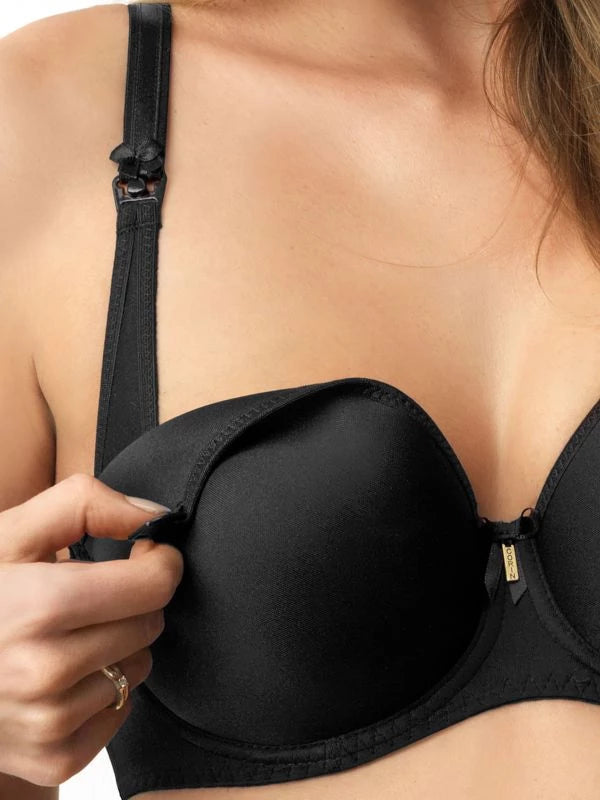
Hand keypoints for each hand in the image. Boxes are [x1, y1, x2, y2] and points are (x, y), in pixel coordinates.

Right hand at [0, 473, 183, 786]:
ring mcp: (48, 723)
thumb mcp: (10, 533)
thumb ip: (84, 504)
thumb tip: (152, 514)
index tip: (143, 553)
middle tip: (91, 595)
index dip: (158, 561)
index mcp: (37, 607)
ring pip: (138, 667)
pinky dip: (103, 690)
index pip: (153, 585)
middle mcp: (43, 672)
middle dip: (133, 601)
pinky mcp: (54, 759)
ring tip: (68, 634)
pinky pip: (120, 711)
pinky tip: (64, 675)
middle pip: (150, 624)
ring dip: (119, 646)